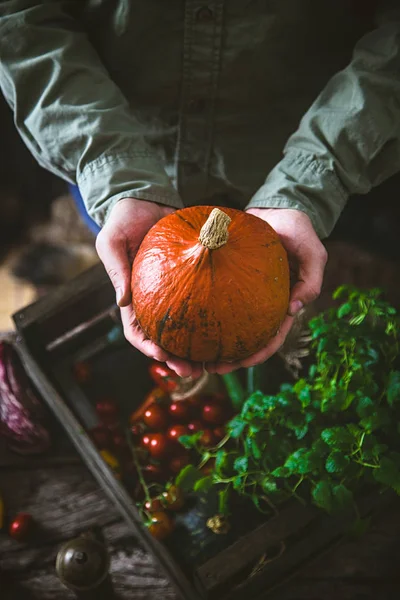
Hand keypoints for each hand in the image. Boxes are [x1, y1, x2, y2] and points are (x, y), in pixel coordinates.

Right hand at [96, 198, 201, 376]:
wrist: (145, 199)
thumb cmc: (124, 220)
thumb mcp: (112, 242)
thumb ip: (116, 270)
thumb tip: (122, 303)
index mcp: (132, 295)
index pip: (136, 330)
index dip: (147, 347)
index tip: (161, 356)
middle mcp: (153, 298)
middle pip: (163, 338)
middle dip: (175, 358)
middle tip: (192, 371)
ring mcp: (173, 290)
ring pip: (185, 327)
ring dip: (195, 347)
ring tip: (212, 362)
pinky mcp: (191, 278)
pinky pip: (201, 302)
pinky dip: (210, 319)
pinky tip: (226, 329)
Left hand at [206, 208, 327, 374]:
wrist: (277, 208)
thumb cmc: (297, 230)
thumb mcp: (313, 251)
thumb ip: (312, 279)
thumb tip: (295, 310)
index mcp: (283, 304)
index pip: (271, 338)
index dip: (257, 355)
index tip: (239, 364)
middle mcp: (263, 304)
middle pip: (246, 340)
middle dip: (230, 359)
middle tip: (208, 368)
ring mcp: (246, 295)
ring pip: (229, 326)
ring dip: (214, 343)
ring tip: (193, 355)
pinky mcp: (230, 281)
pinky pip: (216, 301)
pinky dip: (205, 315)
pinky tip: (188, 322)